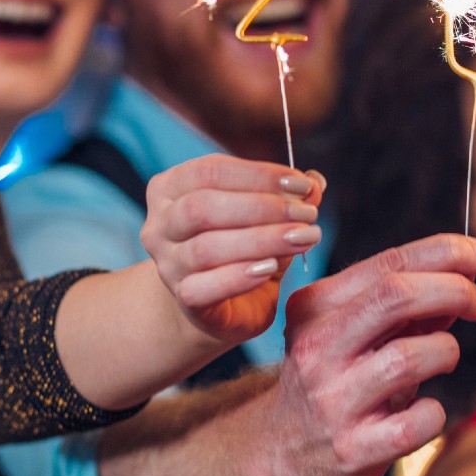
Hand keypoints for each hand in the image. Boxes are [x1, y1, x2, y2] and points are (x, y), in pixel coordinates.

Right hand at [142, 154, 323, 343]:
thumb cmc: (244, 247)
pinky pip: (204, 287)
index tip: (303, 184)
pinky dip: (240, 276)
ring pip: (206, 248)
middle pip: (202, 207)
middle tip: (307, 214)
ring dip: (261, 240)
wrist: (223, 304)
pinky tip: (271, 269)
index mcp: (171, 189)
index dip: (259, 174)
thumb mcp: (268, 216)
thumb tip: (315, 181)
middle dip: (262, 207)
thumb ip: (288, 196)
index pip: (209, 171)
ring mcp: (167, 265)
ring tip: (302, 238)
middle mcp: (160, 225)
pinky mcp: (183, 300)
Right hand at [244, 233, 475, 475]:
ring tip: (443, 358)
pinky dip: (435, 412)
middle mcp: (317, 348)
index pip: (389, 264)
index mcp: (316, 307)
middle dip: (454, 290)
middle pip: (397, 296)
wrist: (281, 450)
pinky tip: (424, 411)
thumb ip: (404, 302)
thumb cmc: (331, 378)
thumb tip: (466, 271)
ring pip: (411, 356)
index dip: (446, 253)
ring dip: (445, 350)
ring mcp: (333, 400)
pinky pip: (420, 419)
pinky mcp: (353, 449)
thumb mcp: (352, 330)